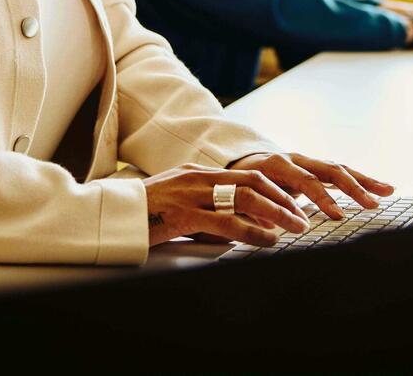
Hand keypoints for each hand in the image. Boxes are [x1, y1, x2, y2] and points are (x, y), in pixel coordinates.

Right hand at [143, 163, 309, 246]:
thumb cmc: (141, 212)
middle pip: (253, 182)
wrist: (110, 215)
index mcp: (198, 172)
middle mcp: (198, 178)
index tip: (292, 204)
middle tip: (302, 217)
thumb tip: (234, 224)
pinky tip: (268, 240)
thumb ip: (203, 206)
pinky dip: (253, 231)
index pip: (246, 176)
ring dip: (277, 214)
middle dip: (283, 199)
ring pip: (246, 199)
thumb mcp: (176, 200)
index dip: (274, 190)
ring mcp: (192, 195)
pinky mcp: (184, 215)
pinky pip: (227, 222)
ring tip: (295, 228)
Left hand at [228, 152, 393, 220]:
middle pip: (329, 170)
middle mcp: (296, 158)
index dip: (322, 198)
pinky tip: (380, 188)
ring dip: (364, 181)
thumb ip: (257, 210)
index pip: (305, 181)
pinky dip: (360, 180)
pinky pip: (340, 171)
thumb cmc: (241, 183)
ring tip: (387, 192)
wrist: (237, 160)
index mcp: (277, 165)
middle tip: (371, 205)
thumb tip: (270, 227)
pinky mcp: (314, 166)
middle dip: (353, 188)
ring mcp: (307, 161)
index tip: (337, 216)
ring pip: (339, 169)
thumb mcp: (244, 196)